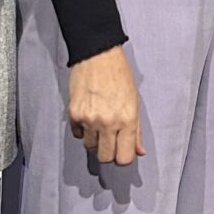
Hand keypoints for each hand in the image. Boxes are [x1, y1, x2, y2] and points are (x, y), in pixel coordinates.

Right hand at [66, 46, 144, 166]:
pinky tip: (89, 117)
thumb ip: (137, 130)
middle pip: (105, 157)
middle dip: (108, 153)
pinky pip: (78, 135)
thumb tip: (139, 151)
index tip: (122, 152)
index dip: (123, 158)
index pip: (124, 158)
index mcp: (127, 120)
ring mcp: (89, 120)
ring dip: (94, 140)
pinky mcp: (74, 114)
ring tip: (99, 124)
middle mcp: (108, 123)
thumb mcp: (135, 101)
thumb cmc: (119, 74)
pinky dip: (83, 130)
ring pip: (90, 147)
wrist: (97, 55)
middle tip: (110, 141)